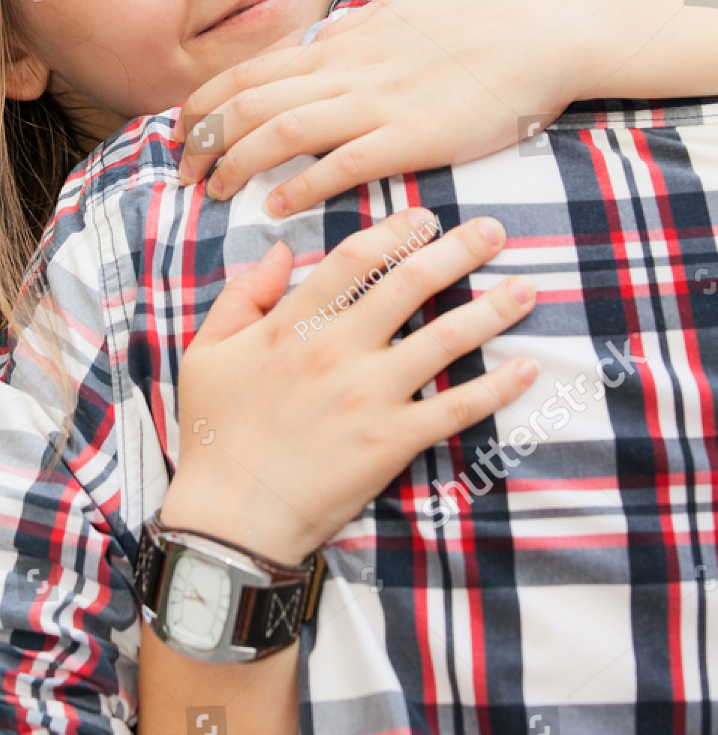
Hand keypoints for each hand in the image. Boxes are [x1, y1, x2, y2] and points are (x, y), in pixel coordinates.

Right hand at [165, 207, 538, 565]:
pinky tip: (527, 369)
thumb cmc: (214, 435)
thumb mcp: (207, 353)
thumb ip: (242, 296)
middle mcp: (339, 350)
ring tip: (525, 288)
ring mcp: (371, 396)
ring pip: (445, 338)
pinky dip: (497, 388)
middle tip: (493, 231)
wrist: (231, 517)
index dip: (395, 230)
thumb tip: (280, 252)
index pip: (355, 259)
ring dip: (492, 309)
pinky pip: (456, 408)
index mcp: (293, 326)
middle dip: (459, 250)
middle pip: (411, 283)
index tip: (424, 217)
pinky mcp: (393, 442)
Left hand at [174, 0, 580, 215]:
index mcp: (339, 45)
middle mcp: (346, 70)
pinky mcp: (409, 138)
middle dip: (204, 138)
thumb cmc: (470, 31)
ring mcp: (375, 104)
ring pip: (281, 132)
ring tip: (214, 192)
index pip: (248, 72)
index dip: (203, 102)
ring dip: (237, 164)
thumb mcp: (396, 14)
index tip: (180, 130)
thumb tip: (320, 39)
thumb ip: (352, 32)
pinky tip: (275, 208)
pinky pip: (340, 164)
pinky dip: (300, 187)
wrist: (535, 42)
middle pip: (249, 103)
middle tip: (183, 170)